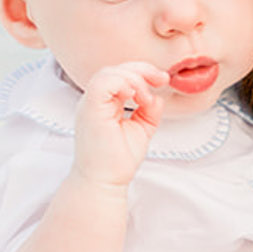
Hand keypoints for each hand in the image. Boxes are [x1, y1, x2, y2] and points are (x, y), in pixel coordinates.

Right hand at [71, 60, 168, 186]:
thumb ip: (149, 110)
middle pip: (115, 69)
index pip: (121, 75)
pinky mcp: (90, 110)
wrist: (105, 182)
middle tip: (161, 79)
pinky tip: (135, 96)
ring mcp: (90, 105)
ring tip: (145, 97)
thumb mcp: (142, 128)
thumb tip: (157, 95)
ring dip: (133, 78)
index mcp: (106, 103)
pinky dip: (122, 83)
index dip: (143, 72)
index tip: (163, 80)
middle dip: (142, 70)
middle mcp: (95, 101)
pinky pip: (102, 83)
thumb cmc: (119, 160)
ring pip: (108, 72)